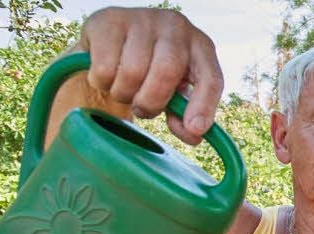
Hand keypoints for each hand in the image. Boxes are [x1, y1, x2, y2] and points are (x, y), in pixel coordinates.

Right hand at [78, 7, 222, 143]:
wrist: (113, 41)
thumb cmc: (151, 71)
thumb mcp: (173, 92)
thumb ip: (183, 115)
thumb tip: (193, 135)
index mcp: (200, 47)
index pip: (210, 77)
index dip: (204, 106)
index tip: (194, 129)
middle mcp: (175, 26)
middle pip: (167, 71)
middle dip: (152, 101)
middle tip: (142, 111)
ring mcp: (142, 19)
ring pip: (132, 71)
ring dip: (124, 94)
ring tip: (124, 90)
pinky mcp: (108, 20)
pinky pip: (104, 67)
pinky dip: (102, 83)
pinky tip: (107, 77)